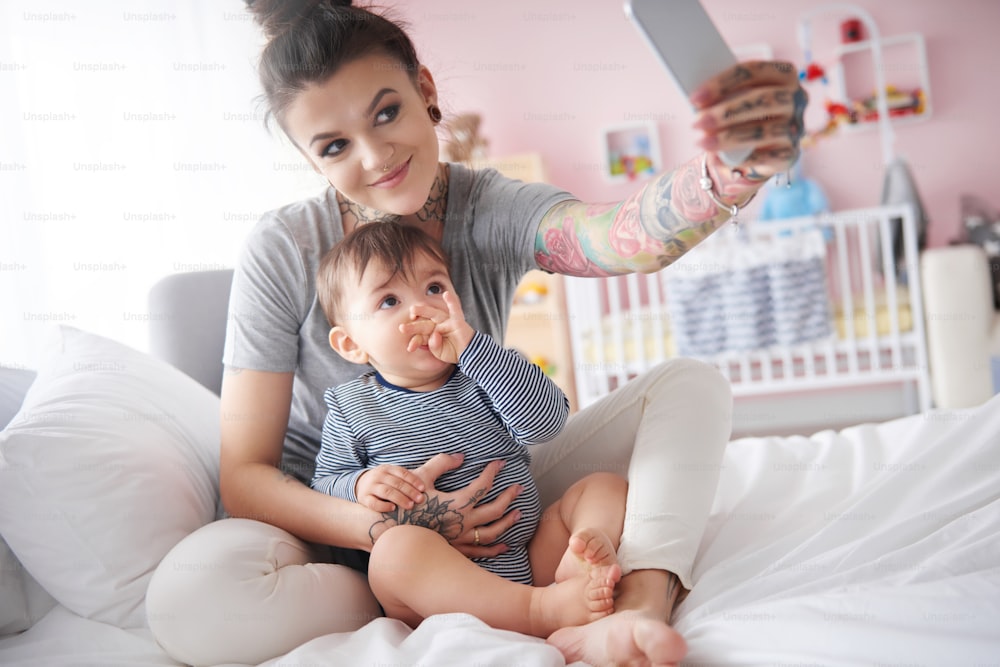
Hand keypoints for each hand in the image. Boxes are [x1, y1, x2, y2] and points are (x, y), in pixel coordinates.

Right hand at [355, 464, 425, 512]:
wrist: (361, 485)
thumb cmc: (387, 481)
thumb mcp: (396, 474)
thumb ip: (414, 473)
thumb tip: (452, 459)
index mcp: (388, 469)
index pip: (402, 473)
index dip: (413, 480)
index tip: (424, 488)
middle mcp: (378, 476)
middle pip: (396, 483)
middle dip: (409, 491)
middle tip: (420, 500)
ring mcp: (370, 487)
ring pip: (386, 492)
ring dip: (399, 498)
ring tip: (410, 506)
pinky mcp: (364, 499)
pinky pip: (373, 503)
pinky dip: (383, 506)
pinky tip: (392, 509)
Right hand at [367, 452, 522, 558]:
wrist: (389, 533)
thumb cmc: (405, 504)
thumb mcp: (421, 478)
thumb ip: (441, 463)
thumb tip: (460, 456)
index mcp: (457, 503)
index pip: (482, 485)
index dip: (493, 472)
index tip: (500, 462)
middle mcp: (463, 522)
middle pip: (495, 510)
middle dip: (509, 496)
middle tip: (519, 487)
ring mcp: (460, 539)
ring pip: (492, 532)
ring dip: (507, 522)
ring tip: (518, 513)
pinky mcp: (455, 550)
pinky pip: (479, 551)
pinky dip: (494, 549)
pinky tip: (505, 546)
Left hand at [399, 291, 473, 363]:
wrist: (469, 353)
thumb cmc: (453, 352)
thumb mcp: (439, 352)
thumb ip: (434, 346)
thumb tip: (434, 335)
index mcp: (430, 334)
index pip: (420, 336)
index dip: (415, 341)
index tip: (410, 348)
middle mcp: (437, 326)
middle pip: (423, 324)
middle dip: (413, 327)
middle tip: (401, 328)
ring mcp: (446, 322)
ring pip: (434, 314)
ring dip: (423, 310)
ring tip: (413, 309)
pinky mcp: (457, 320)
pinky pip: (455, 309)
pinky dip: (451, 302)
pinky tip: (446, 294)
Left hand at [690, 60, 806, 179]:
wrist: (759, 150)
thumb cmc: (743, 116)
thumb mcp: (736, 99)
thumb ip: (723, 95)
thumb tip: (698, 103)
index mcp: (784, 75)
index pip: (754, 71)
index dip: (723, 83)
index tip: (695, 98)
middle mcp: (796, 98)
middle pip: (763, 99)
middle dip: (727, 111)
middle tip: (698, 122)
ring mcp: (796, 127)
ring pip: (763, 131)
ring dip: (728, 137)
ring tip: (702, 142)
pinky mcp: (790, 153)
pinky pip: (764, 157)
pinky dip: (738, 159)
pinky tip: (716, 159)